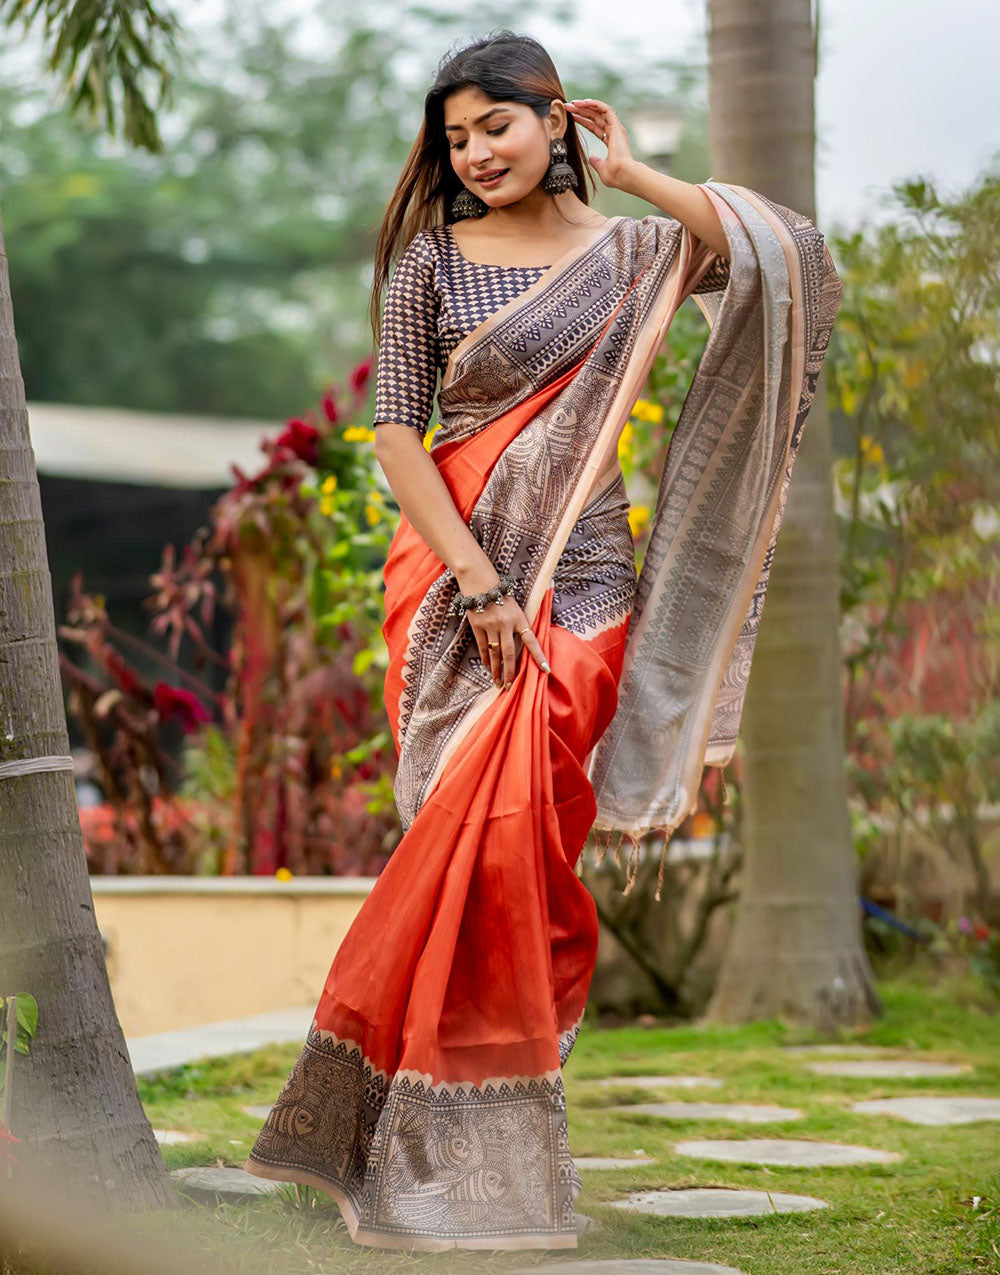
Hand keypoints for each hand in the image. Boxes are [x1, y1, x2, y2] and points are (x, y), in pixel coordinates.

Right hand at [459, 573, 549, 689]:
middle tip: (509, 686)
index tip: (545, 670)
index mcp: (519, 618)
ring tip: (497, 682)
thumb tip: (524, 646)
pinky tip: (488, 667)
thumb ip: (520, 624)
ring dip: (496, 670)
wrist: (480, 582)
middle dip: (509, 672)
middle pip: (509, 653)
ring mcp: (490, 625)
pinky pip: (482, 647)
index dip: (539, 656)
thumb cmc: (501, 595)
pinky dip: (485, 658)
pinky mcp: (477, 626)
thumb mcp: (516, 607)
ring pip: (494, 653)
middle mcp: (505, 623)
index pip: (531, 640)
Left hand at [562, 98, 634, 190]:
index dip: (583, 121)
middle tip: (568, 107)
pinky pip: (606, 109)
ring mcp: (616, 128)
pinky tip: (584, 102)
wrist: (623, 174)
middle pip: (595, 117)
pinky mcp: (616, 126)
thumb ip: (596, 162)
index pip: (595, 127)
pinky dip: (595, 104)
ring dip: (586, 106)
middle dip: (581, 111)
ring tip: (573, 103)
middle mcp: (614, 133)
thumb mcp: (602, 169)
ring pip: (599, 111)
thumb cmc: (615, 176)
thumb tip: (591, 158)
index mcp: (611, 142)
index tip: (571, 117)